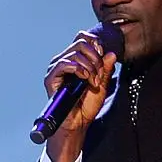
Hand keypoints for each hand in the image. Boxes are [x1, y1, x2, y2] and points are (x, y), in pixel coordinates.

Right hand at [42, 31, 118, 161]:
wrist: (78, 123)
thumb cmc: (86, 106)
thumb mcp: (102, 84)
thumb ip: (105, 68)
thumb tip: (110, 53)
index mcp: (74, 60)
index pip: (82, 38)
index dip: (95, 43)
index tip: (103, 56)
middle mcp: (64, 61)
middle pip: (81, 42)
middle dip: (95, 57)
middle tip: (99, 74)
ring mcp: (56, 68)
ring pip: (75, 52)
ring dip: (89, 66)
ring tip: (92, 81)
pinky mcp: (51, 78)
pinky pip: (63, 63)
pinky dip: (78, 68)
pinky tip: (84, 78)